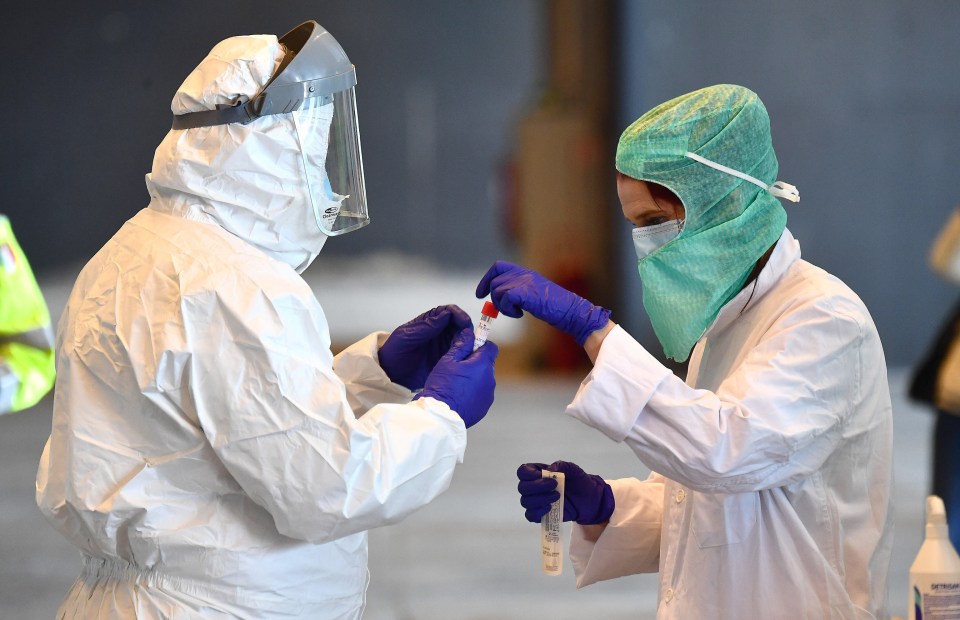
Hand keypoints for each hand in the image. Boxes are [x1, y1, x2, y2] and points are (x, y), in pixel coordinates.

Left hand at [379, 305, 472, 390]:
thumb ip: (427, 326)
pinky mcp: (447, 360)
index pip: (449, 312)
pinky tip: (464, 358)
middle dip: (466, 329)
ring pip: (463, 339)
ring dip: (467, 342)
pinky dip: (465, 354)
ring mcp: (444, 346)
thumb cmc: (394, 352)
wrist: (389, 374)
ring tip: (467, 348)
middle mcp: (439, 332)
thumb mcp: (407, 336)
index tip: (463, 321)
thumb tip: (446, 314)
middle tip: (469, 337)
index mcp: (429, 322)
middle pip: (459, 325)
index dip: (458, 314)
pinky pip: (460, 354)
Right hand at [415, 331, 497, 427]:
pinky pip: (481, 393)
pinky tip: (458, 395)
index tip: (470, 347)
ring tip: (456, 384)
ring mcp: (488, 394)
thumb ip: (462, 345)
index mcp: (482, 365)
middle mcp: (490, 379)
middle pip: (487, 364)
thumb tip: (469, 334)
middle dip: (475, 363)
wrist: (440, 415)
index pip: (491, 347)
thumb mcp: (448, 360)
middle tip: (457, 368)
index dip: (480, 345)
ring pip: (483, 379)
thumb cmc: (442, 387)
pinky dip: (473, 392)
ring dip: (474, 379)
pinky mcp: (484, 406)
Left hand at [476, 261, 610, 345]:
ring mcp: (525, 282)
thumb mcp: (534, 295)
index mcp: (526, 272)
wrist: (572, 311)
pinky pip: (504, 299)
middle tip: (504, 310)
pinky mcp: (526, 292)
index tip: (480, 294)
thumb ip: (518, 292)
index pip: (498, 267)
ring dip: (503, 306)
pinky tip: (520, 314)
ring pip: (497, 291)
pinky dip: (508, 309)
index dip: (486, 280)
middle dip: (494, 298)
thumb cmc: (556, 307)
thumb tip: (500, 299)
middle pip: (495, 281)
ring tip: (517, 312)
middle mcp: (524, 274)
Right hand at [516, 461, 613, 523]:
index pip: (522, 472)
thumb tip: (550, 470)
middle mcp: (533, 486)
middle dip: (537, 487)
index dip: (529, 474)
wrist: (589, 499)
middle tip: (555, 486)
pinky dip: (537, 512)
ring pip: (525, 502)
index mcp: (537, 472)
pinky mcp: (540, 514)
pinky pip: (530, 515)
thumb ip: (561, 465)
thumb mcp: (573, 469)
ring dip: (540, 499)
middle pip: (522, 488)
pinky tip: (550, 508)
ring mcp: (536, 501)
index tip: (543, 475)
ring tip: (557, 497)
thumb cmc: (578, 481)